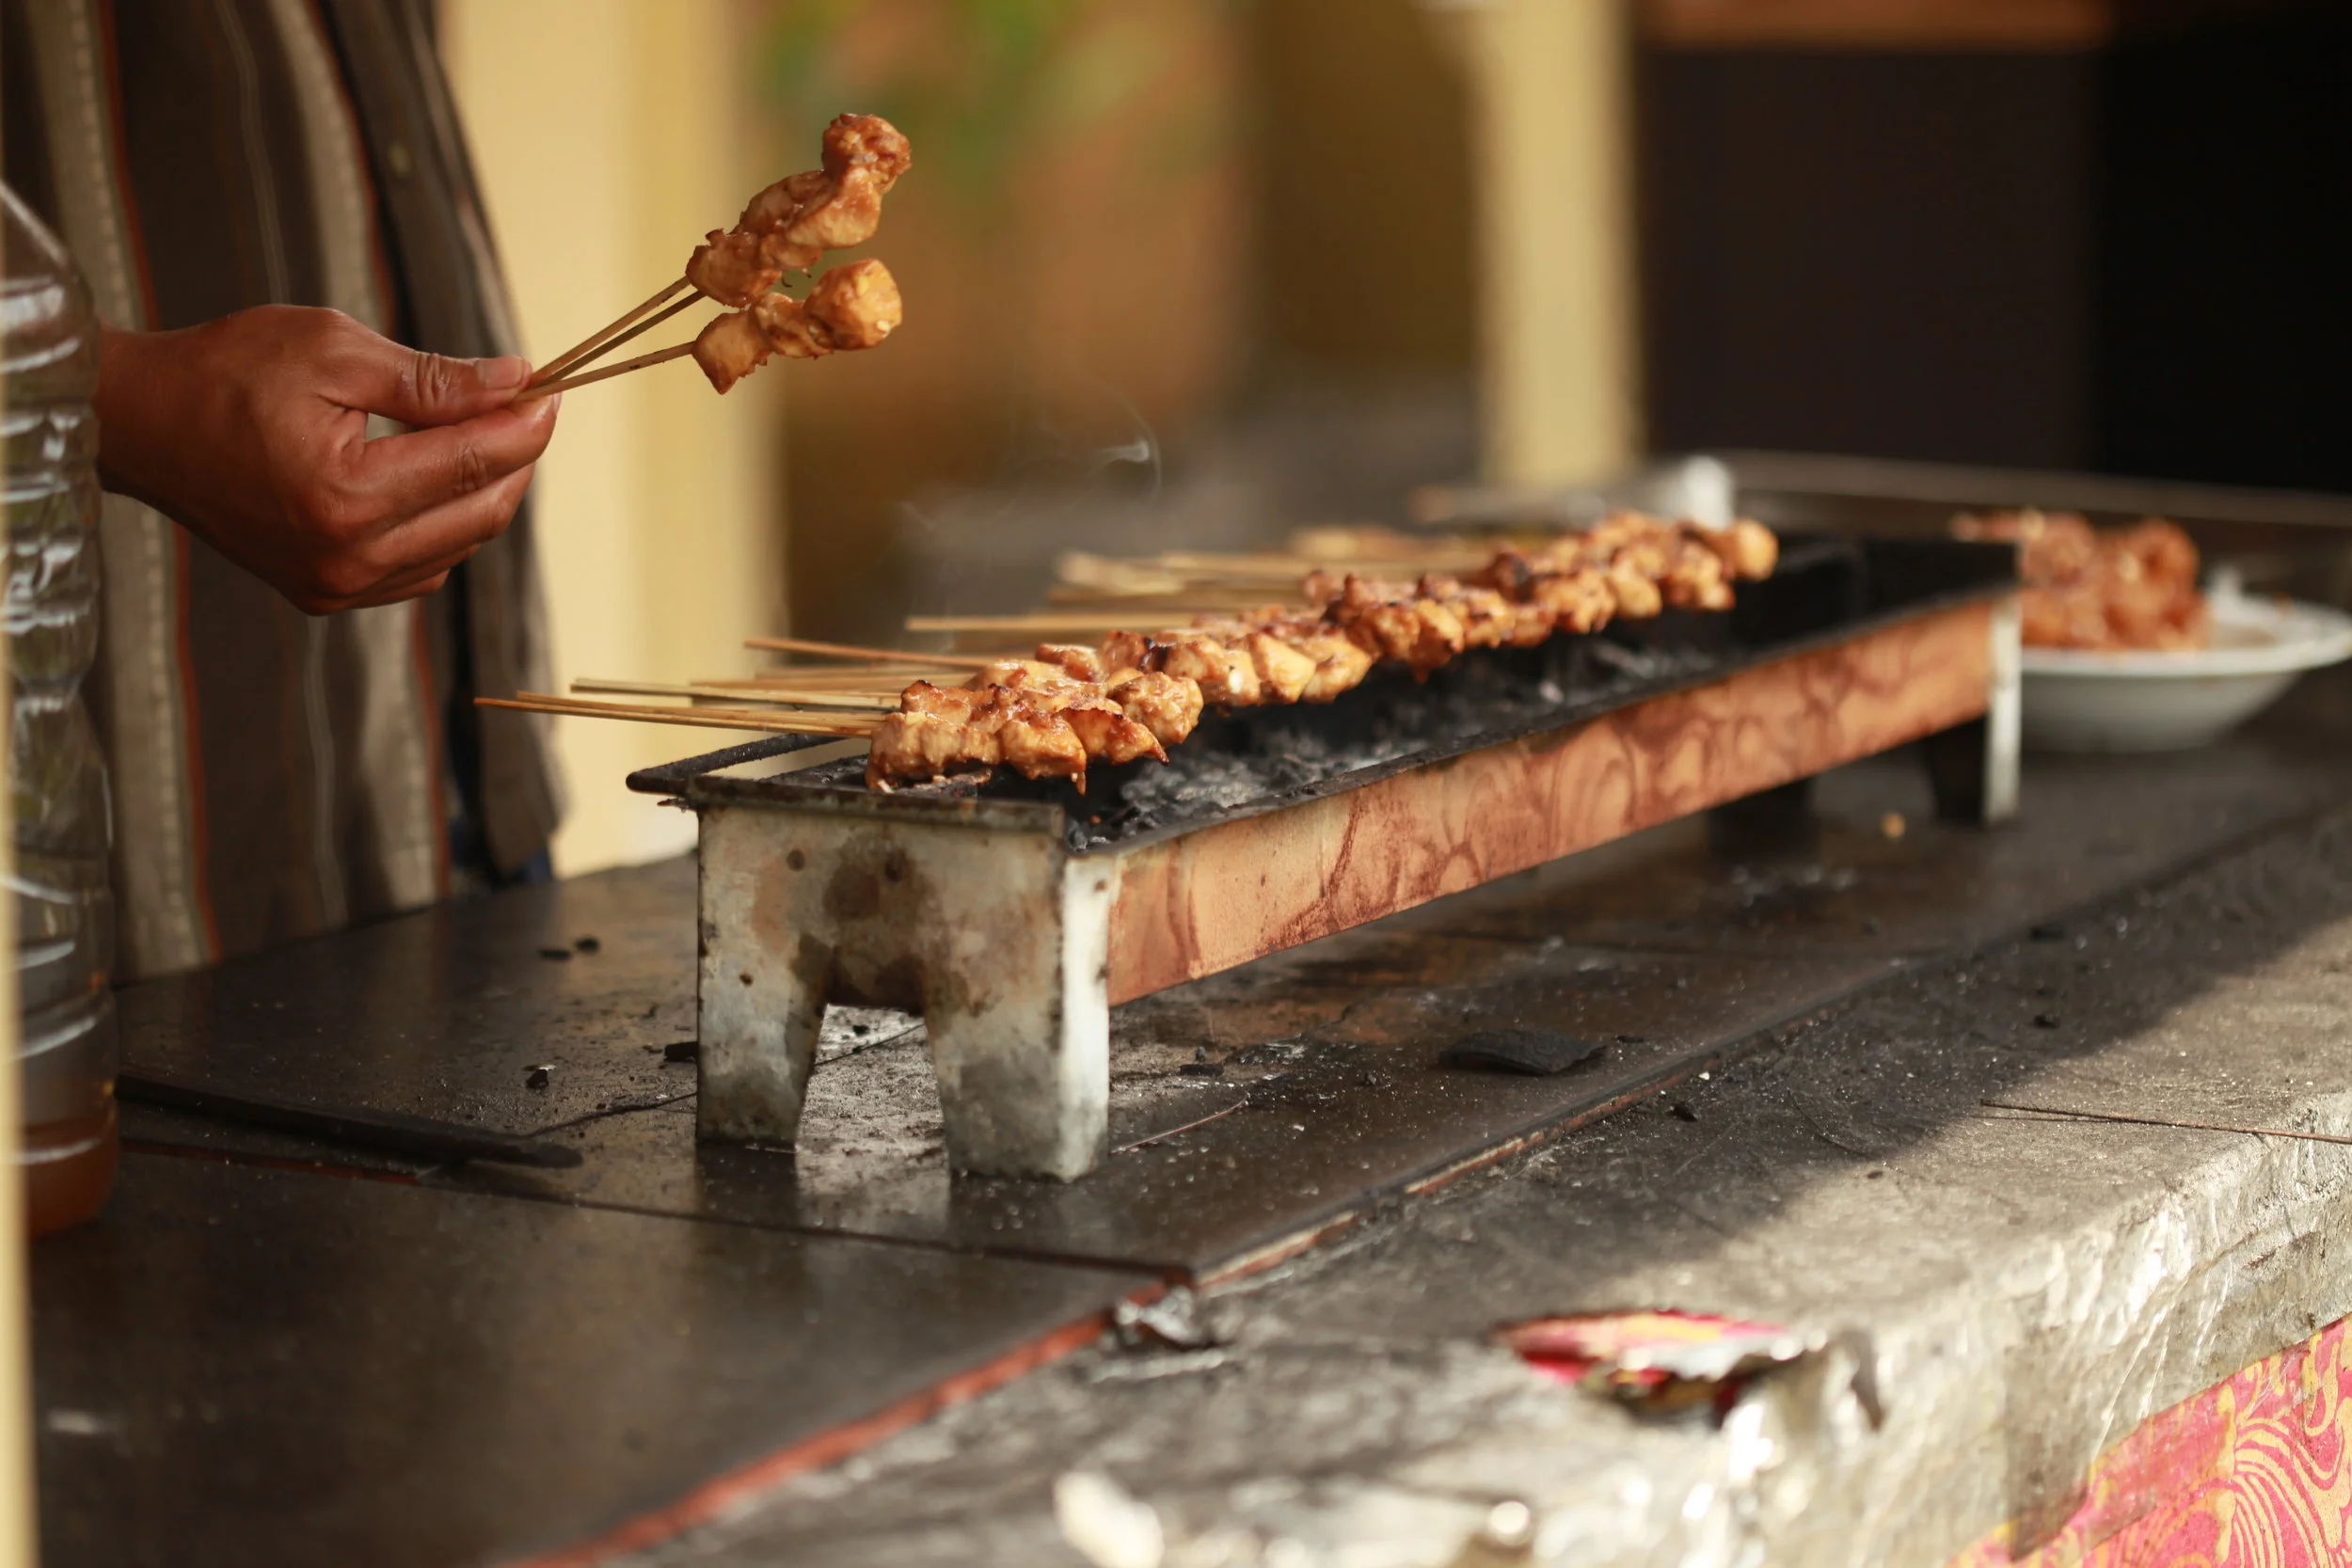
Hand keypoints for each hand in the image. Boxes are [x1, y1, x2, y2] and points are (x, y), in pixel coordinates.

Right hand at [94, 306, 558, 613]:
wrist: (141, 423)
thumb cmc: (225, 372)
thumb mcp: (332, 350)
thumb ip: (433, 380)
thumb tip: (516, 382)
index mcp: (344, 495)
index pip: (473, 463)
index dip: (526, 424)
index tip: (552, 388)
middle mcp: (344, 557)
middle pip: (479, 513)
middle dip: (515, 457)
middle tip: (527, 405)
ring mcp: (334, 585)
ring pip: (458, 546)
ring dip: (484, 492)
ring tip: (482, 432)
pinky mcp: (325, 594)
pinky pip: (420, 568)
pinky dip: (445, 525)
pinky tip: (438, 477)